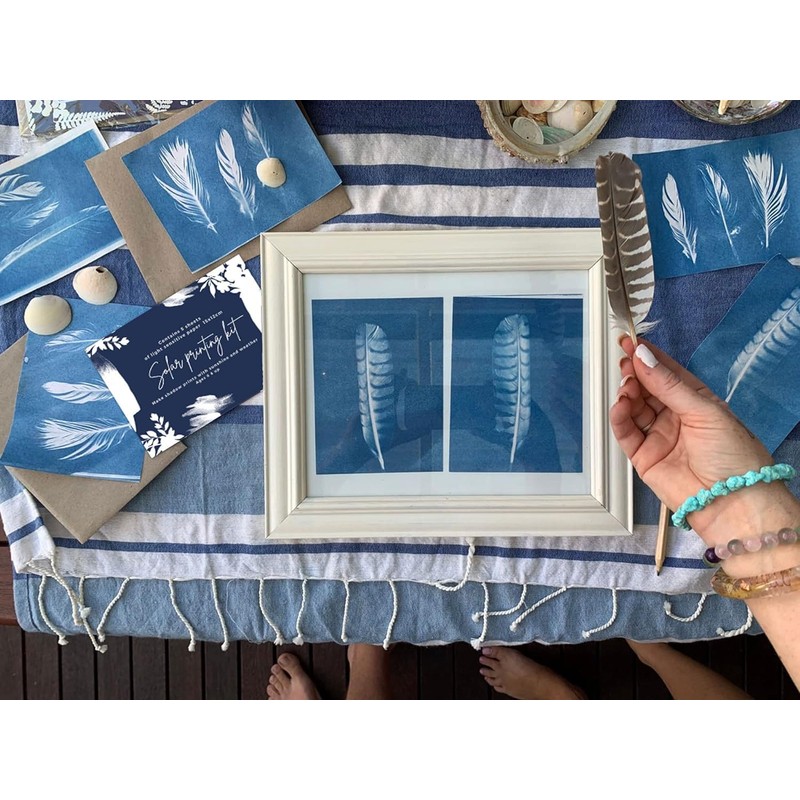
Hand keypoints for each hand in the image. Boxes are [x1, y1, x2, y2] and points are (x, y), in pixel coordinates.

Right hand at [610, 336, 796, 546]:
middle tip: (623, 361)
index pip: (668, 373)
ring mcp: (658, 436)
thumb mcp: (704, 411)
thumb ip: (669, 386)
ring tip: (626, 386)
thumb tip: (643, 357)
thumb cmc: (731, 454)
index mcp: (696, 401)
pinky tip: (620, 406)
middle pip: (647, 388)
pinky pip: (626, 432)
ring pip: (634, 408)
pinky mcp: (643, 457)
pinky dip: (619, 417)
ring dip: (627, 394)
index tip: (630, 341)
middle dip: (634, 373)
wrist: (730, 503)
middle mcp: (675, 416)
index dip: (649, 357)